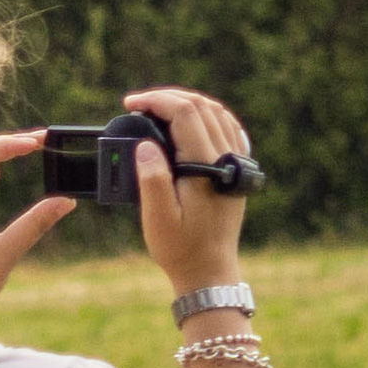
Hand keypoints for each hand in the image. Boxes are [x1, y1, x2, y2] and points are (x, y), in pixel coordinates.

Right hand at [125, 89, 257, 285]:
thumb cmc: (180, 248)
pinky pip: (227, 129)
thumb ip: (152, 179)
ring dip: (187, 103)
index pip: (185, 113)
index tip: (130, 104)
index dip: (156, 100)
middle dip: (168, 97)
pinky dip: (205, 116)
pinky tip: (186, 121)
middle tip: (138, 103)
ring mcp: (236, 163)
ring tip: (156, 108)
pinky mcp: (237, 170)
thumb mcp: (158, 218)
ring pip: (217, 113)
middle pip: (203, 106)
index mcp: (207, 167)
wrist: (210, 270)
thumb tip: (146, 145)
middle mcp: (227, 160)